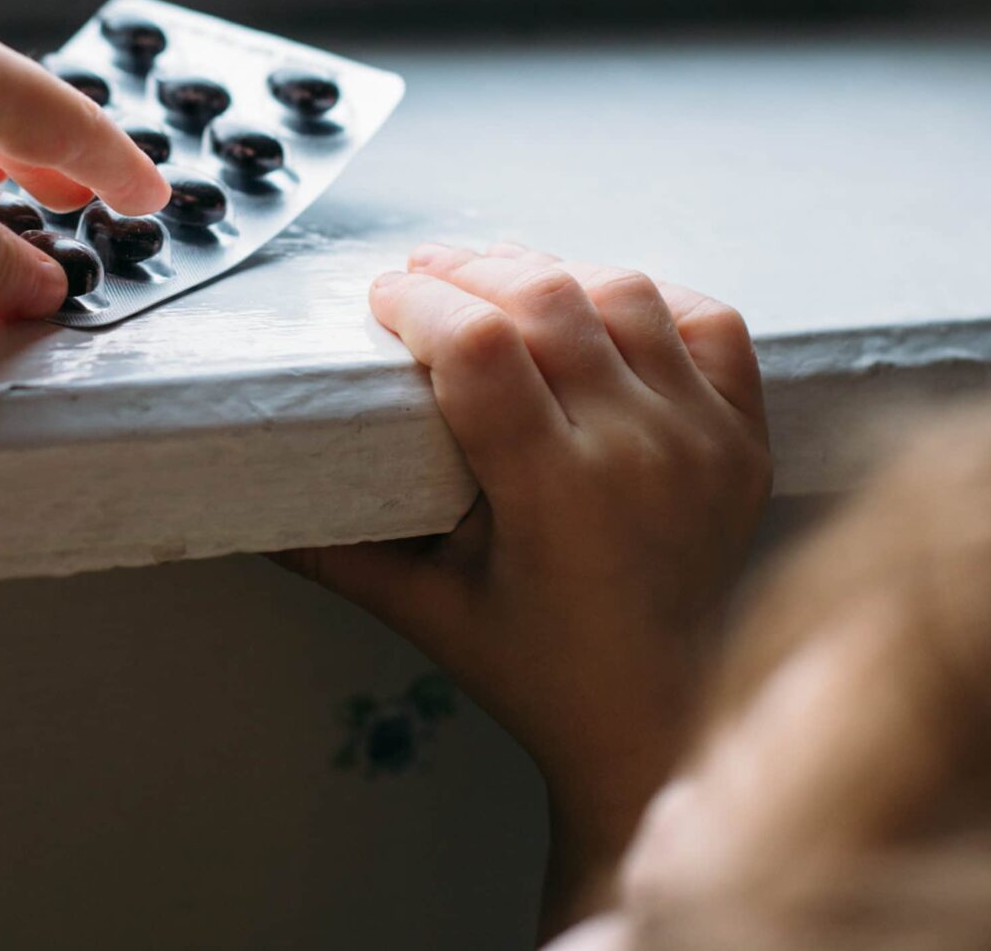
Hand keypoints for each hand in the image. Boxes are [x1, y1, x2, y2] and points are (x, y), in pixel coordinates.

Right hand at [285, 243, 769, 913]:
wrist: (663, 719)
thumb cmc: (538, 672)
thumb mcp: (424, 611)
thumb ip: (334, 551)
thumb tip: (247, 506)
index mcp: (558, 495)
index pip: (479, 346)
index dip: (420, 302)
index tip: (383, 299)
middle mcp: (641, 452)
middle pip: (548, 298)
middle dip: (470, 271)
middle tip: (424, 277)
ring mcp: (703, 438)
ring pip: (625, 292)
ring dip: (552, 273)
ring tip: (499, 282)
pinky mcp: (743, 436)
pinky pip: (707, 321)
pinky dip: (649, 301)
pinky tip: (598, 309)